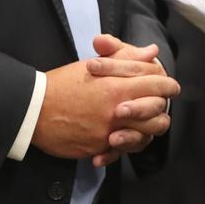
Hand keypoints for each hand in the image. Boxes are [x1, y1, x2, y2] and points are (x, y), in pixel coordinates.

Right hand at [31, 55, 178, 161]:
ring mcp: (108, 132)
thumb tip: (151, 52)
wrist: (34, 109)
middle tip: (162, 102)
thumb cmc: (64, 83)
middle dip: (162, 106)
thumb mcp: (95, 64)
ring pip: (145, 135)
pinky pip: (121, 151)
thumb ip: (126, 57)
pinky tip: (123, 137)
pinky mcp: (97, 147)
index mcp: (118, 86)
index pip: (157, 84)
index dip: (168, 84)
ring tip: (146, 122)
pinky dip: (125, 145)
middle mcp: (116, 111)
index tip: (170, 85)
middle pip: (158, 112)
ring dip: (148, 128)